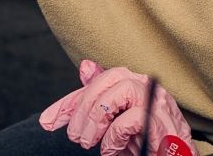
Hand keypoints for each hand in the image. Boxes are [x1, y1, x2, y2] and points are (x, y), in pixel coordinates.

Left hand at [40, 60, 195, 155]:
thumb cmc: (147, 146)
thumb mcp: (114, 124)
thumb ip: (101, 99)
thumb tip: (85, 65)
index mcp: (134, 84)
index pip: (96, 81)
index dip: (68, 103)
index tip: (46, 121)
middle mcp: (149, 87)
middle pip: (108, 79)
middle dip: (82, 108)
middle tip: (74, 137)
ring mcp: (160, 104)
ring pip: (121, 91)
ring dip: (97, 118)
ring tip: (88, 141)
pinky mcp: (166, 124)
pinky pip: (133, 118)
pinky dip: (114, 135)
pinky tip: (110, 150)